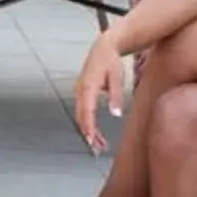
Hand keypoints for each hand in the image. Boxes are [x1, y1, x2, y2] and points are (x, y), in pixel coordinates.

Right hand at [72, 34, 130, 153]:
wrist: (103, 47)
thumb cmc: (111, 61)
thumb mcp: (117, 77)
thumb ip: (115, 96)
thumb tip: (116, 115)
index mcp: (88, 86)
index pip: (86, 111)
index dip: (89, 127)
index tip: (93, 141)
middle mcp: (80, 90)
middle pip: (81, 116)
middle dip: (88, 133)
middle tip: (98, 149)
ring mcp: (79, 91)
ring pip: (80, 115)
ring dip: (88, 130)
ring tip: (100, 145)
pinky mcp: (82, 92)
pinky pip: (82, 110)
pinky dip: (88, 123)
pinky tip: (96, 133)